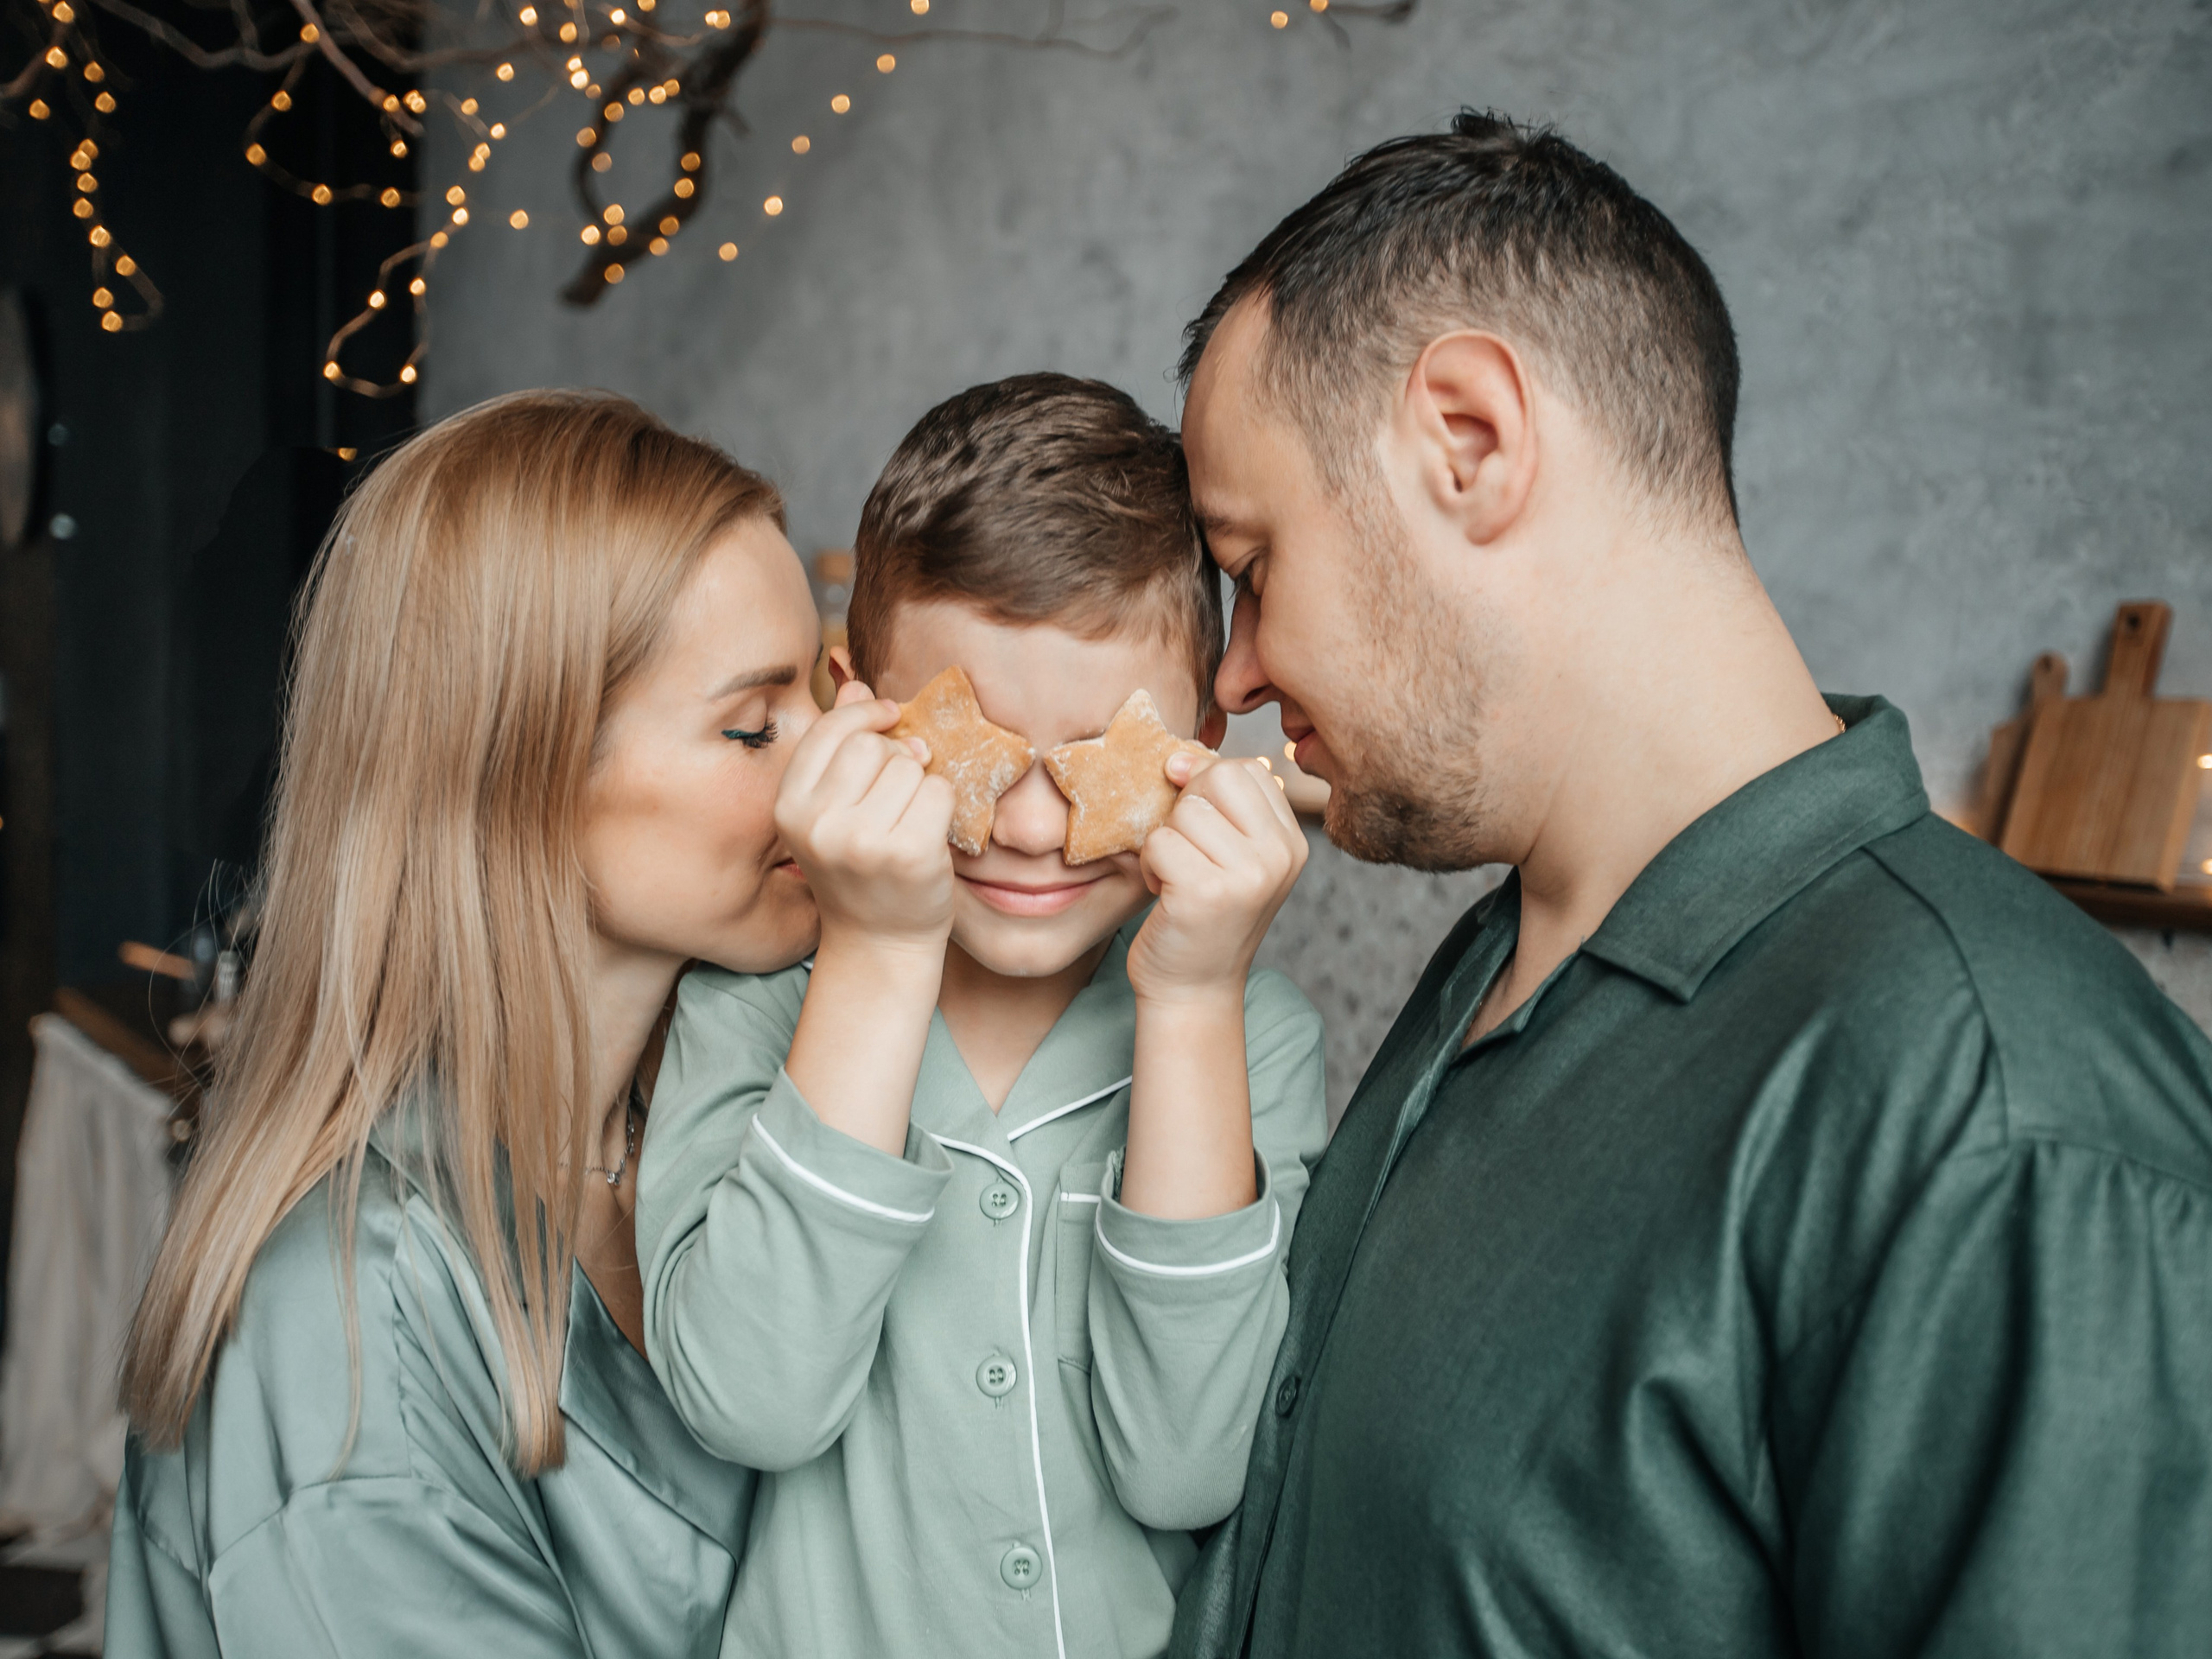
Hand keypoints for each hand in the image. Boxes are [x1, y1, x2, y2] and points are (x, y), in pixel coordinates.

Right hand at [774, 678, 955, 955]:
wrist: (880, 943)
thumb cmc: (859, 871)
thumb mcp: (833, 809)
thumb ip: (839, 747)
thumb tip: (856, 683)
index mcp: (790, 807)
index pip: (831, 730)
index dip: (866, 715)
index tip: (889, 716)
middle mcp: (818, 824)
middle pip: (872, 745)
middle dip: (895, 757)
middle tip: (898, 793)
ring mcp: (862, 841)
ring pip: (909, 766)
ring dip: (920, 784)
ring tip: (908, 820)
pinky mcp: (908, 853)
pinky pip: (939, 792)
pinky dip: (943, 808)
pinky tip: (928, 836)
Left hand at [1126, 754, 1306, 1003]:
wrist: (1192, 989)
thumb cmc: (1204, 916)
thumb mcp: (1230, 855)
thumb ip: (1220, 804)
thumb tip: (1178, 760)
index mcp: (1291, 843)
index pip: (1246, 770)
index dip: (1208, 786)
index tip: (1198, 825)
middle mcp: (1278, 856)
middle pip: (1216, 779)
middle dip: (1187, 811)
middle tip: (1189, 856)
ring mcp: (1247, 875)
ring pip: (1184, 812)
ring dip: (1165, 843)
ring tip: (1176, 878)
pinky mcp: (1205, 892)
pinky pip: (1159, 841)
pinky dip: (1148, 866)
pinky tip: (1163, 893)